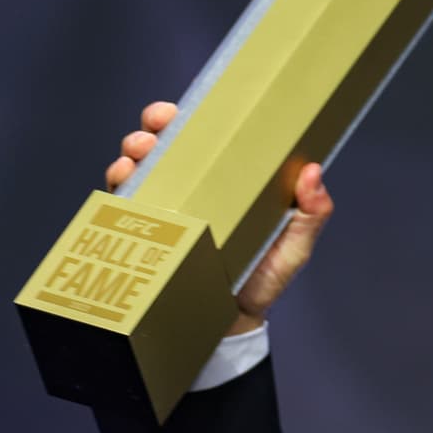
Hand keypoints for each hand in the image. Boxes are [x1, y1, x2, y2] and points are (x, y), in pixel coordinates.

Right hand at [105, 100, 333, 335]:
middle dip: (152, 127)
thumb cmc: (266, 278)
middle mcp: (193, 187)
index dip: (188, 116)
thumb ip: (311, 213)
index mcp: (228, 179)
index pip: (205, 136)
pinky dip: (119, 187)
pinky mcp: (149, 232)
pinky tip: (124, 183)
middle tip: (154, 131)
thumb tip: (314, 171)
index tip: (178, 110)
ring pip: (138, 166)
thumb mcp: (296, 245)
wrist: (234, 322)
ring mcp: (168, 207)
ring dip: (132, 153)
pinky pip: (124, 203)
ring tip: (138, 157)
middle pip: (165, 143)